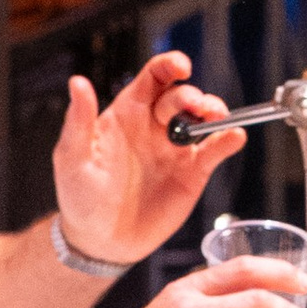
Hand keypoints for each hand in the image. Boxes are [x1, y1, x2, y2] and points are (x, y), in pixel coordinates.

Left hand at [52, 52, 243, 268]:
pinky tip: (233, 137)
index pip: (153, 79)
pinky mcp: (192, 173)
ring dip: (214, 111)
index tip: (181, 67)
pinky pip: (214, 151)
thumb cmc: (80, 197)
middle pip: (181, 96)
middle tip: (192, 107)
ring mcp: (175, 149)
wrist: (100, 242)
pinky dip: (228, 140)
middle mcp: (155, 126)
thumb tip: (77, 82)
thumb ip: (79, 120)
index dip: (169, 65)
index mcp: (128, 113)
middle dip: (190, 95)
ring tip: (214, 118)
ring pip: (203, 118)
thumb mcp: (73, 157)